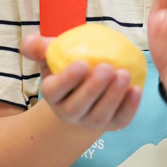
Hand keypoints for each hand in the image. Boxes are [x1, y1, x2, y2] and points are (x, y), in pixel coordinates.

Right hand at [20, 34, 140, 130]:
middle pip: (78, 106)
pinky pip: (121, 119)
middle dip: (93, 88)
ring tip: (124, 74)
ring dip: (113, 96)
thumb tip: (29, 42)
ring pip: (100, 115)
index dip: (68, 79)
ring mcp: (91, 121)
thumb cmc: (66, 67)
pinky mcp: (112, 124)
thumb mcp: (52, 55)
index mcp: (52, 95)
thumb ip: (40, 47)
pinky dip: (129, 107)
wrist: (83, 90)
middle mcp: (69, 112)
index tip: (82, 64)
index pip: (55, 90)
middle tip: (107, 67)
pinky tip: (137, 89)